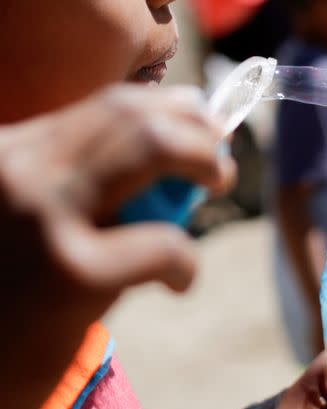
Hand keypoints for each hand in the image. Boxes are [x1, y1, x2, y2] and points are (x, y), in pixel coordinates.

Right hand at [0, 84, 234, 408]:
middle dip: (196, 126)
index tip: (199, 119)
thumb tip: (172, 156)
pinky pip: (165, 244)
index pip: (102, 107)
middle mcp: (11, 167)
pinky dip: (187, 261)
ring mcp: (39, 214)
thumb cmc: (3, 302)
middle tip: (222, 157)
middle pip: (131, 115)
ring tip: (221, 182)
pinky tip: (180, 282)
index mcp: (2, 151)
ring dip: (204, 160)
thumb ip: (80, 186)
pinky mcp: (72, 274)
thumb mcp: (25, 222)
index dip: (166, 109)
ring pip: (152, 146)